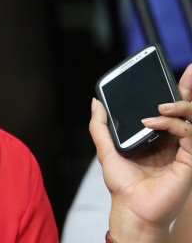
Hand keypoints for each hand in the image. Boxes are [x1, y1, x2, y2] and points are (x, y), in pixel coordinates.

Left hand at [90, 63, 191, 242]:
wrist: (130, 207)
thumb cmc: (122, 183)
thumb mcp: (106, 148)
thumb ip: (101, 125)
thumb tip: (95, 101)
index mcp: (159, 136)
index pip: (171, 107)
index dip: (178, 89)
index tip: (179, 71)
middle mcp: (174, 141)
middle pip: (188, 109)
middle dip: (189, 88)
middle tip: (190, 70)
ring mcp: (183, 150)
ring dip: (178, 106)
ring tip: (160, 105)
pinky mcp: (189, 160)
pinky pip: (189, 134)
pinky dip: (173, 124)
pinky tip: (153, 122)